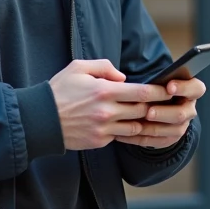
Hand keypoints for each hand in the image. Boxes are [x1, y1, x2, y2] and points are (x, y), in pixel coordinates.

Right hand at [49, 59, 173, 150]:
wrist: (39, 119)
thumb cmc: (59, 90)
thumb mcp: (78, 67)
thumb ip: (104, 67)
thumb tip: (123, 79)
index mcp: (104, 91)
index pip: (142, 92)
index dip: (159, 92)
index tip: (169, 90)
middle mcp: (107, 112)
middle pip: (143, 111)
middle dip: (155, 107)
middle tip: (165, 103)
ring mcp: (103, 129)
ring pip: (135, 127)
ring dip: (143, 121)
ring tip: (150, 116)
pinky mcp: (99, 141)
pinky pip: (121, 137)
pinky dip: (127, 131)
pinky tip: (130, 125)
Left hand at [115, 78, 205, 149]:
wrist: (157, 106)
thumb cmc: (158, 87)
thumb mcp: (160, 78)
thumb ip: (158, 76)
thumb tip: (141, 70)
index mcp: (191, 90)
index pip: (196, 89)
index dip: (184, 88)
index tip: (169, 87)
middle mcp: (189, 109)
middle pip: (182, 114)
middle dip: (164, 113)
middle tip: (149, 112)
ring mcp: (182, 125)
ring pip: (172, 130)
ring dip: (153, 128)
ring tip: (136, 126)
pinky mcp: (171, 138)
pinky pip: (158, 141)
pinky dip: (141, 138)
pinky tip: (126, 135)